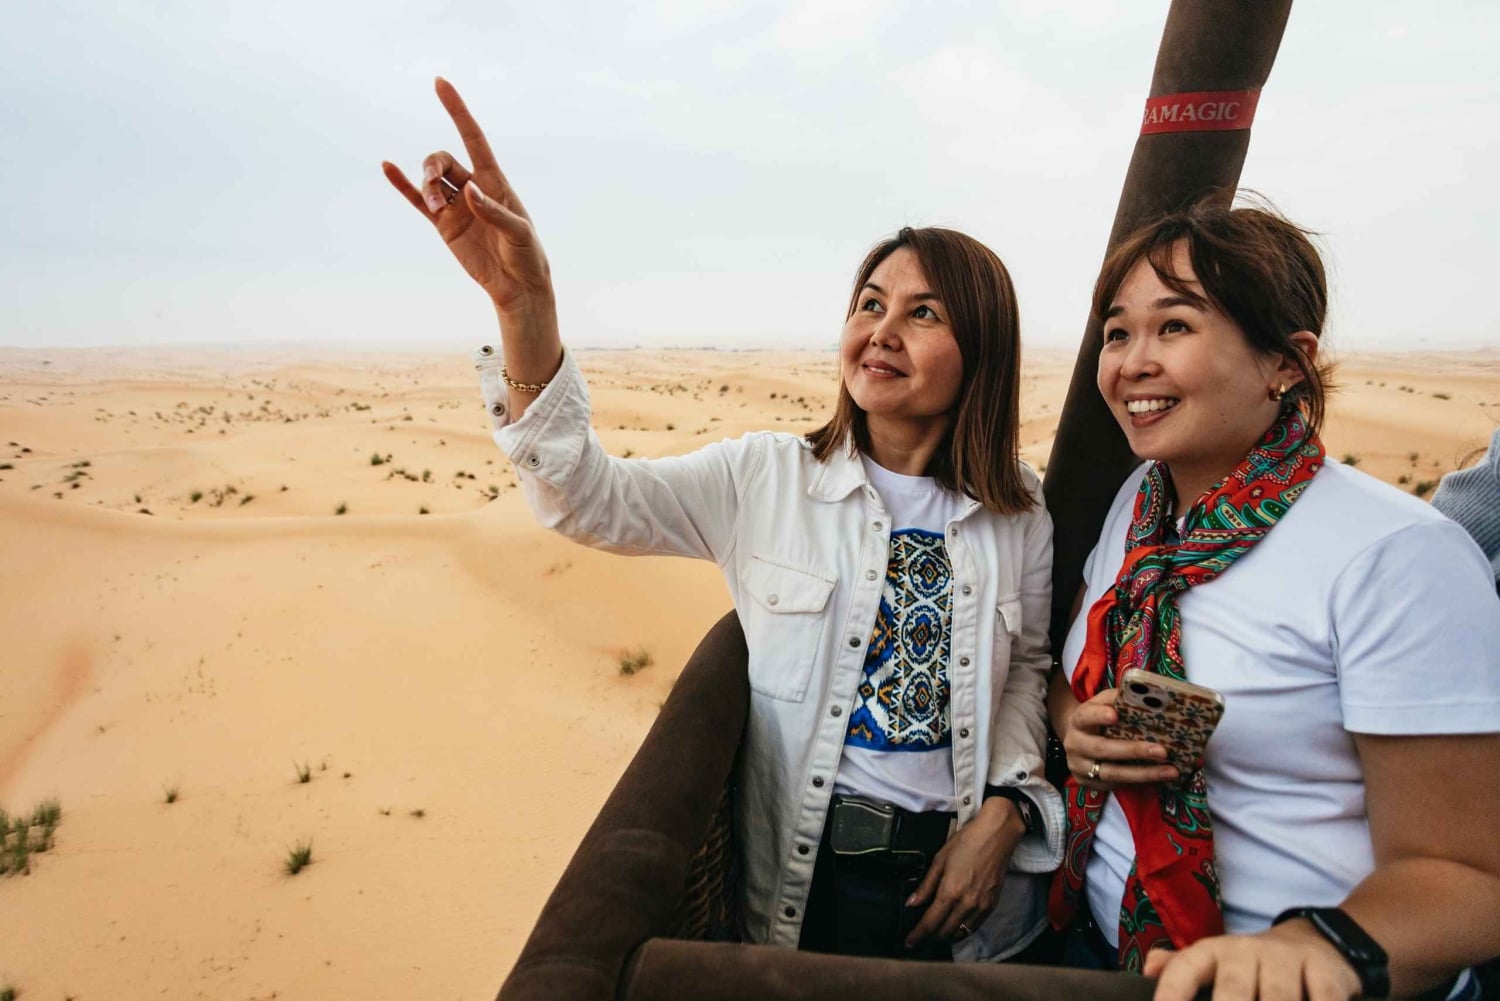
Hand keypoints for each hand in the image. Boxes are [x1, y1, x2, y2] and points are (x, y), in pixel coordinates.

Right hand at [382, 78, 553, 315]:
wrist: (517, 287)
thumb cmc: (526, 256)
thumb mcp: (518, 234)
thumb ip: (495, 212)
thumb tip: (469, 192)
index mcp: (495, 182)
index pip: (474, 139)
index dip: (458, 111)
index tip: (440, 83)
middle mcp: (473, 189)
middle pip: (444, 160)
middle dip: (432, 166)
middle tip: (434, 187)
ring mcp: (456, 207)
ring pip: (431, 181)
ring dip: (425, 187)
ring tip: (434, 209)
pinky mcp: (445, 226)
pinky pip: (419, 201)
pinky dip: (403, 185)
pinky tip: (387, 167)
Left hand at [903, 797, 1024, 946]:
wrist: (996, 836)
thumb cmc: (967, 842)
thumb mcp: (940, 860)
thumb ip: (926, 885)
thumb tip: (912, 903)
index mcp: (950, 891)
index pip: (930, 922)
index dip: (917, 935)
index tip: (909, 941)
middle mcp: (966, 903)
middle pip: (944, 932)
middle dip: (930, 937)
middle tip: (920, 934)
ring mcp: (981, 906)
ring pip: (960, 933)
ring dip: (946, 936)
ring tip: (935, 933)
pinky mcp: (992, 906)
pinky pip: (974, 927)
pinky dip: (962, 931)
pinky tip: (954, 926)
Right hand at [1061, 688, 1177, 789]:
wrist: (1077, 739)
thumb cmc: (1097, 717)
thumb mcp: (1103, 703)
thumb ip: (1120, 699)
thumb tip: (1151, 696)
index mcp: (1078, 721)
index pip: (1086, 717)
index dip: (1099, 716)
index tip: (1116, 715)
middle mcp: (1075, 745)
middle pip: (1103, 749)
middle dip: (1134, 751)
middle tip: (1162, 751)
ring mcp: (1080, 767)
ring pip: (1112, 773)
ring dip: (1144, 773)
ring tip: (1170, 771)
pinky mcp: (1087, 783)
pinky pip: (1116, 785)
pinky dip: (1139, 783)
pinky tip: (1159, 780)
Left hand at [1144, 921, 1361, 1000]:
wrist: (1314, 944)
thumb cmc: (1250, 967)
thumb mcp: (1215, 964)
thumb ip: (1180, 970)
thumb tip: (1148, 968)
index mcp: (1213, 952)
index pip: (1186, 969)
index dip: (1172, 992)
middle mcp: (1246, 952)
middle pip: (1233, 991)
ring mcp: (1286, 961)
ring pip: (1278, 999)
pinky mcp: (1326, 973)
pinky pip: (1323, 998)